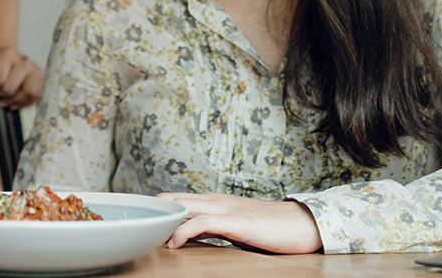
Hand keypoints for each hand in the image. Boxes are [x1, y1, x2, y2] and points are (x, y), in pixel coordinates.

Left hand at [0, 47, 42, 107]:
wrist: (3, 60)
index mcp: (7, 54)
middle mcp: (24, 60)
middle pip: (11, 88)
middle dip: (0, 95)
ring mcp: (34, 69)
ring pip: (28, 92)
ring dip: (14, 101)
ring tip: (5, 101)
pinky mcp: (41, 78)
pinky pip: (36, 96)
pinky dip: (25, 103)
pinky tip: (14, 102)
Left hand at [158, 192, 322, 252]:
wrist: (301, 224)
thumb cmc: (270, 228)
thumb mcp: (234, 226)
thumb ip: (213, 227)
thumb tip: (191, 235)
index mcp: (215, 200)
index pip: (178, 199)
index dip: (159, 210)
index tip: (145, 223)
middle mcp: (215, 200)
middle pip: (174, 199)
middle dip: (154, 212)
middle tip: (140, 227)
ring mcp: (224, 208)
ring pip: (183, 206)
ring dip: (164, 220)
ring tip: (149, 234)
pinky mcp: (234, 221)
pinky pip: (201, 222)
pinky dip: (183, 231)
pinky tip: (174, 243)